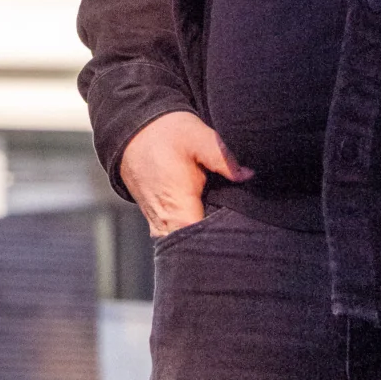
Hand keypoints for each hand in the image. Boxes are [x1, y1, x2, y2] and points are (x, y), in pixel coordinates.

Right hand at [119, 109, 251, 237]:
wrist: (132, 128)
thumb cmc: (165, 133)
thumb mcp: (198, 137)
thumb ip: (225, 159)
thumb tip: (248, 176)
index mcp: (179, 211)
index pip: (204, 247)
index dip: (225, 245)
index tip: (242, 236)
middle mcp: (166, 226)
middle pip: (195, 252)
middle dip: (216, 244)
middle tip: (238, 232)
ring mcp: (157, 226)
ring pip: (184, 247)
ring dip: (202, 239)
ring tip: (223, 225)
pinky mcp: (155, 221)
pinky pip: (175, 237)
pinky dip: (189, 232)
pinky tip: (205, 218)